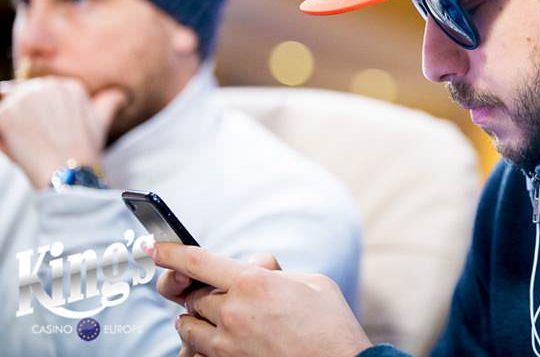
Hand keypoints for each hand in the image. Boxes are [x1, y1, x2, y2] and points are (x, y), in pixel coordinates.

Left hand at [0, 76, 126, 187]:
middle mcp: (48, 86)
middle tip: (40, 143)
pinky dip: (2, 138)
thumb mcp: (102, 121)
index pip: (44, 96)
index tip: (51, 134)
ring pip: (8, 111)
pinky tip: (20, 150)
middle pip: (23, 100)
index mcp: (70, 86)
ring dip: (13, 129)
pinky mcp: (5, 114)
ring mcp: (25, 98)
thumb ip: (109, 102)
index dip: (43, 117)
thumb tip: (120, 96)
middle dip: (25, 120)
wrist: (70, 173)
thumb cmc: (84, 150)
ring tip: (31, 147)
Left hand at [151, 242, 371, 356]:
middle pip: (194, 296)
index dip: (170, 252)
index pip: (197, 260)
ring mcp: (227, 344)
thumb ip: (274, 273)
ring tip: (227, 320)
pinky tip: (231, 342)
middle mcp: (234, 311)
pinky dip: (205, 346)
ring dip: (199, 320)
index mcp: (254, 282)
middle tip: (231, 296)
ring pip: (188, 327)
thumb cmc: (331, 325)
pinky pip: (198, 353)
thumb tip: (254, 271)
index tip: (154, 246)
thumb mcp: (311, 282)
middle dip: (206, 293)